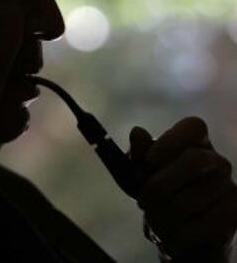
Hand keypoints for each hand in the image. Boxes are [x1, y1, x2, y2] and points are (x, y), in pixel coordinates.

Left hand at [129, 118, 236, 260]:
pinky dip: (178, 235)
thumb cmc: (162, 191)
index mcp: (196, 141)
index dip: (170, 141)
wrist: (183, 230)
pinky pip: (202, 225)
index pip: (193, 126)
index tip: (149, 160)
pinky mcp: (234, 213)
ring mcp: (229, 186)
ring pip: (191, 200)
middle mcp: (217, 160)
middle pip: (194, 161)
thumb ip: (140, 152)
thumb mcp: (144, 172)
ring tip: (153, 222)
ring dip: (163, 216)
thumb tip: (137, 132)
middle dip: (160, 185)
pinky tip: (170, 237)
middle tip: (143, 201)